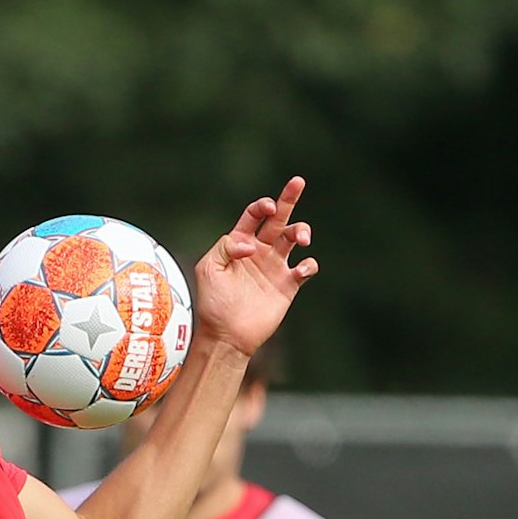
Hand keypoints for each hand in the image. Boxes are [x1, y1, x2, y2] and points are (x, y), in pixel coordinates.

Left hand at [191, 176, 319, 355]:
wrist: (226, 336)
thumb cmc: (212, 303)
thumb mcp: (208, 268)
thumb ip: (226, 247)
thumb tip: (251, 245)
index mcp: (239, 243)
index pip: (253, 216)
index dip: (261, 207)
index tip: (267, 208)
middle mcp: (260, 250)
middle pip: (279, 218)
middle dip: (288, 198)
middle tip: (297, 182)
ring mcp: (275, 267)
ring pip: (294, 238)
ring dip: (301, 230)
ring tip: (300, 238)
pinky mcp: (288, 285)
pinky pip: (305, 268)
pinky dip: (308, 264)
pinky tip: (301, 269)